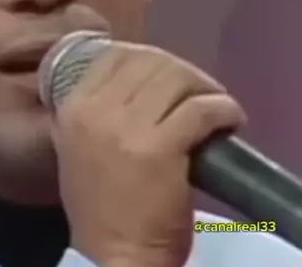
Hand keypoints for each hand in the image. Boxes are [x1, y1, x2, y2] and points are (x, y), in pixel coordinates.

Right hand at [51, 42, 245, 266]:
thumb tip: (134, 74)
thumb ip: (96, 107)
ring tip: (216, 103)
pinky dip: (223, 109)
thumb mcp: (78, 145)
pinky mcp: (160, 148)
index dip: (149, 58)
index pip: (116, 55)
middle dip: (183, 71)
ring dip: (205, 87)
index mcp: (74, 106)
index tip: (169, 73)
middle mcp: (96, 110)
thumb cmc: (99, 204)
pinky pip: (199, 109)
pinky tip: (230, 119)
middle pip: (150, 63)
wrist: (114, 256)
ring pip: (175, 79)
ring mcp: (127, 128)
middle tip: (199, 89)